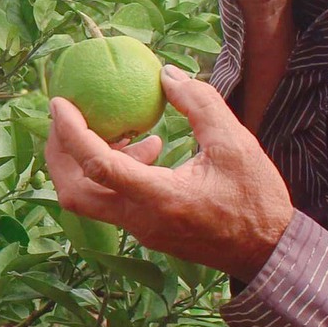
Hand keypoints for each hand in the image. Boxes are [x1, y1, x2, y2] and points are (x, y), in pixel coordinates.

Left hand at [45, 65, 293, 279]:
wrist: (268, 252)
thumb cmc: (257, 199)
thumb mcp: (236, 143)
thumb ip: (200, 104)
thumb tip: (166, 74)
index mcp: (160, 197)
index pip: (97, 166)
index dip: (71, 133)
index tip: (59, 103)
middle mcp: (141, 219)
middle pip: (74, 192)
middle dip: (61, 152)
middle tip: (69, 116)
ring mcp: (140, 230)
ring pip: (90, 198)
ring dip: (90, 160)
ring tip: (126, 130)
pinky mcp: (146, 231)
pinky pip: (112, 200)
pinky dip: (114, 172)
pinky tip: (148, 149)